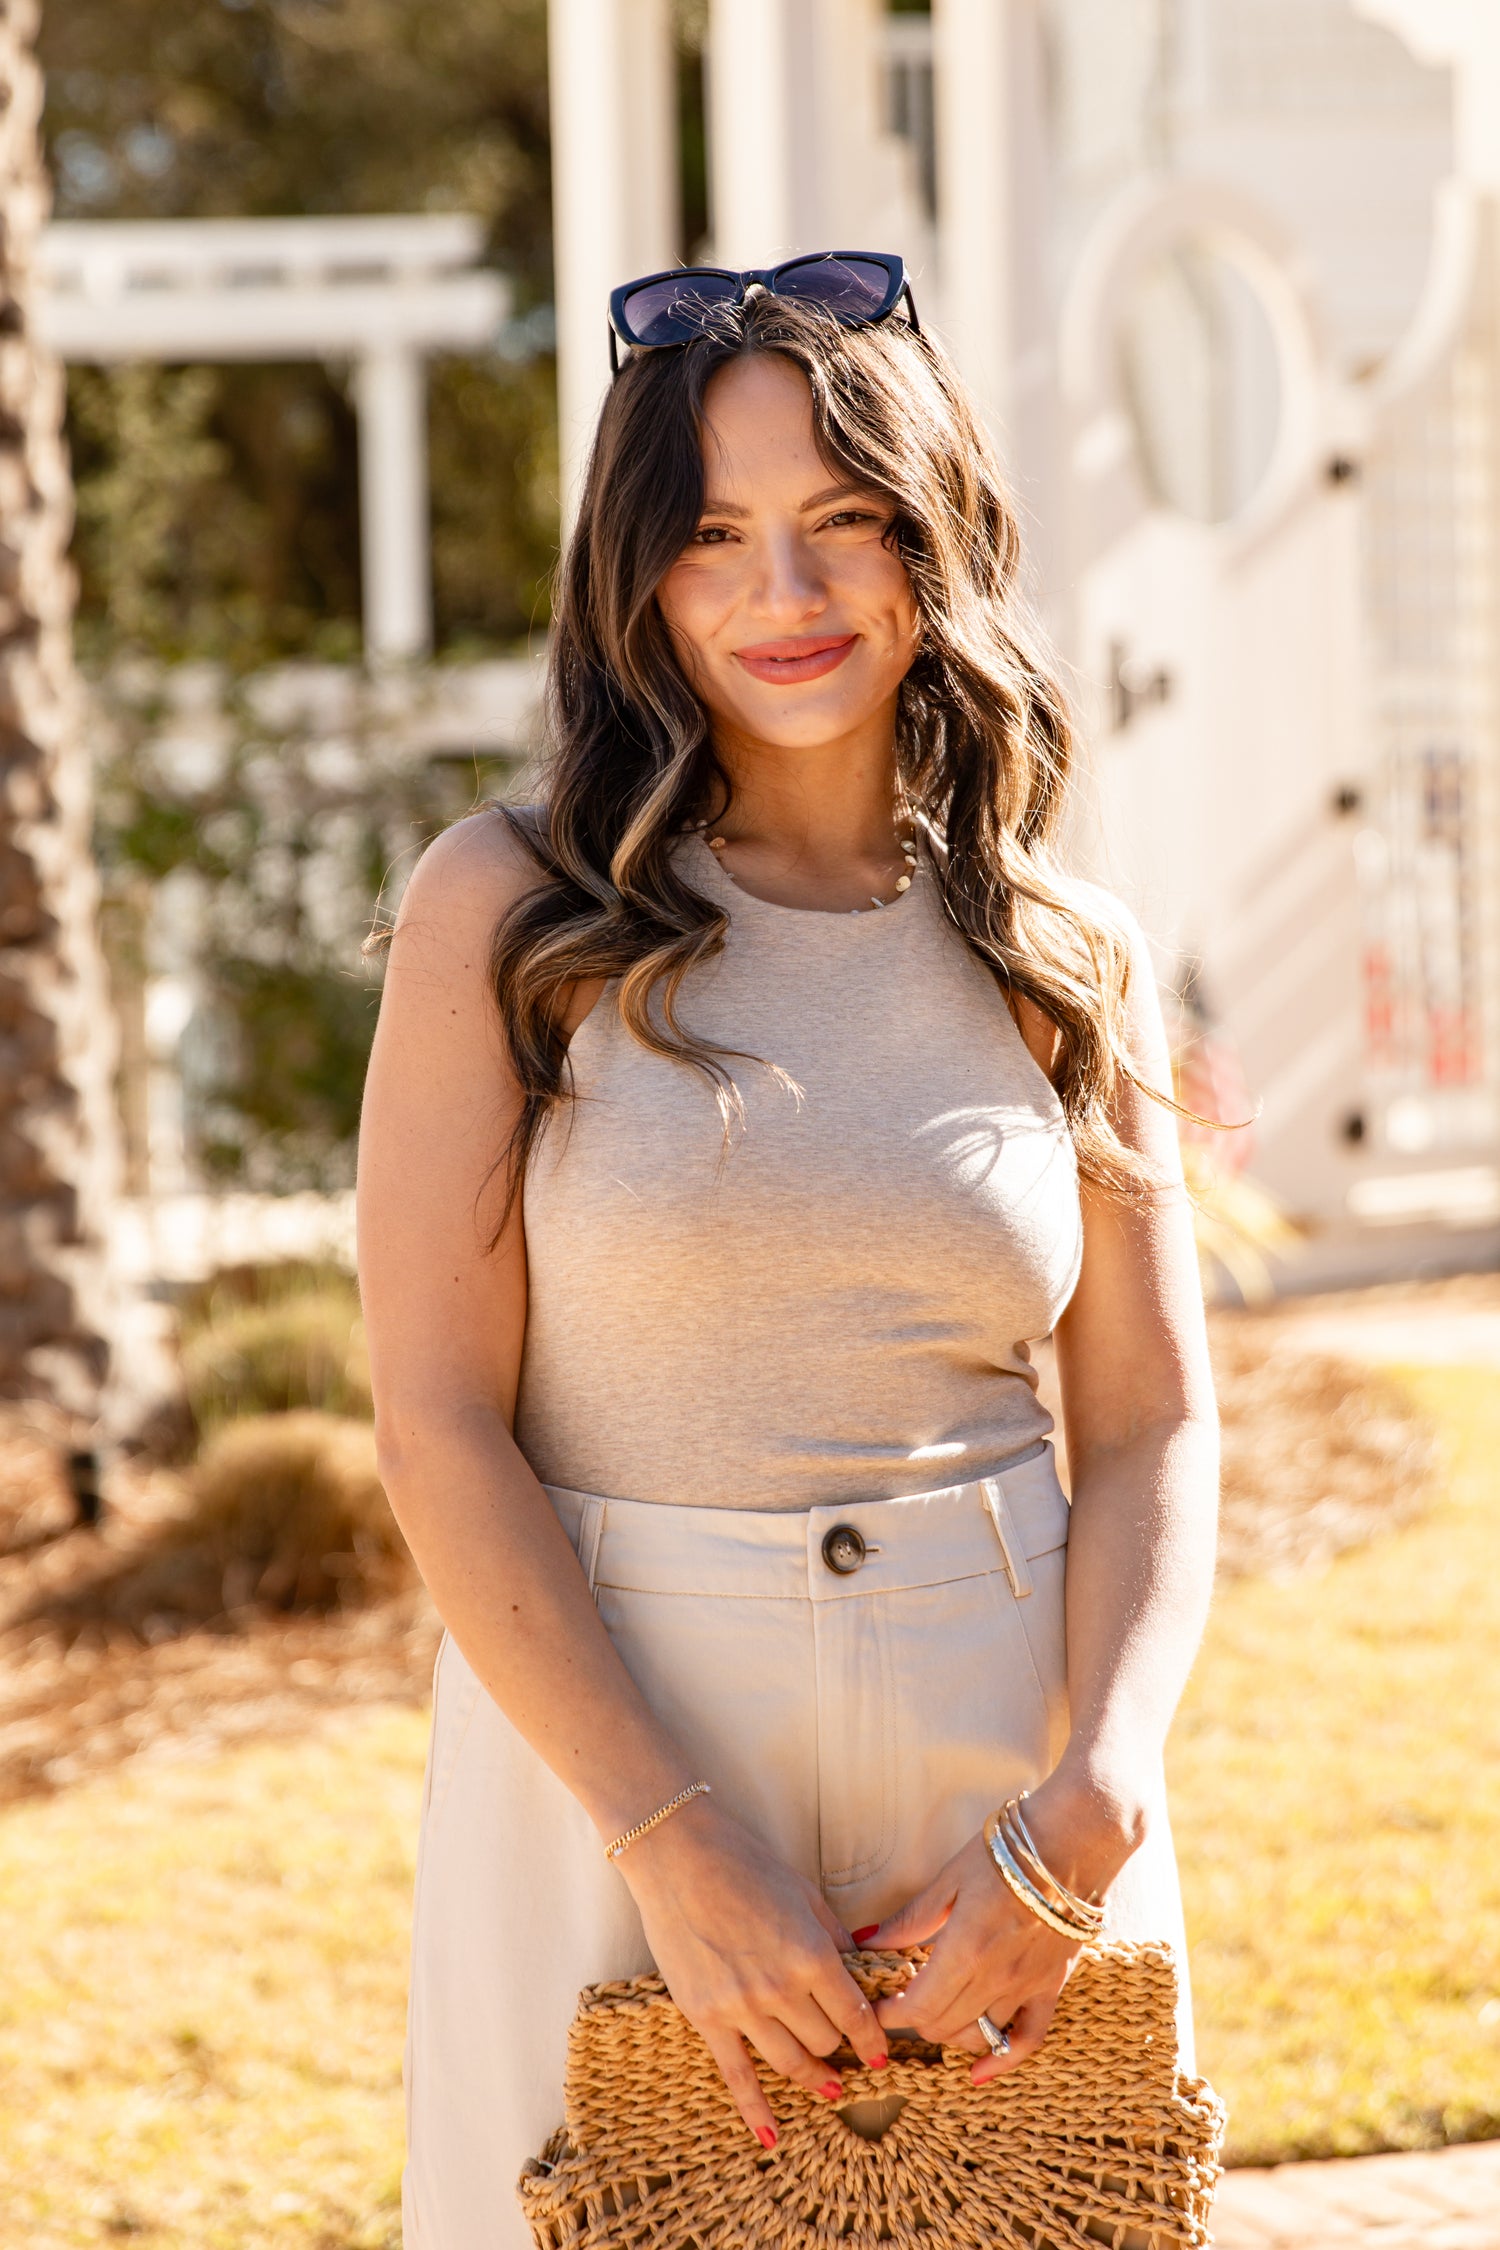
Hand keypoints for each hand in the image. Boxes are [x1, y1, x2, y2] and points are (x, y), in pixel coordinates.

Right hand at [616, 1795, 892, 2146]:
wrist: (678, 1856)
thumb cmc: (745, 1864)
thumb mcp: (805, 1894)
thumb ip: (835, 1938)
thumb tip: (862, 1971)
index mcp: (812, 1954)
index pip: (855, 2015)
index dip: (872, 2038)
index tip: (880, 2051)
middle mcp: (781, 1988)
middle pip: (825, 2040)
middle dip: (838, 2043)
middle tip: (843, 2046)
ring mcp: (741, 2007)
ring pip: (790, 2062)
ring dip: (813, 2076)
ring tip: (827, 2085)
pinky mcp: (706, 2017)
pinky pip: (737, 2075)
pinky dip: (756, 2111)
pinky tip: (771, 2137)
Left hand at [861, 1774, 1136, 2084]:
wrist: (1072, 1841)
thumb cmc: (1006, 1852)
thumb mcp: (950, 1879)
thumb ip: (911, 1920)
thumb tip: (867, 1940)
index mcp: (964, 1949)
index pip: (917, 2006)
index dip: (889, 2012)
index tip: (874, 2006)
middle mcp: (996, 1978)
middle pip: (942, 2024)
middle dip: (913, 2020)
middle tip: (900, 2001)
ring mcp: (1026, 1986)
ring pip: (979, 2035)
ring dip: (950, 2032)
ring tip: (935, 2015)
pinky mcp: (1051, 1986)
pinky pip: (1029, 2039)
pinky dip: (1004, 2061)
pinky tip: (980, 2073)